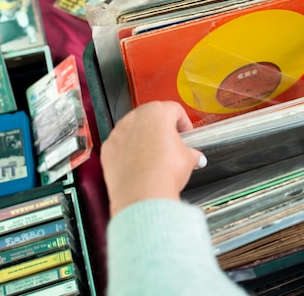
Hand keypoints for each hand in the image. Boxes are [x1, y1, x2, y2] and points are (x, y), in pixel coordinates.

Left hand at [100, 101, 206, 217]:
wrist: (142, 195)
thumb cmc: (164, 173)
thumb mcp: (188, 159)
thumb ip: (192, 153)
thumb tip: (195, 157)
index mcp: (158, 113)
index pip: (174, 109)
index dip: (184, 122)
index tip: (186, 133)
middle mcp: (135, 118)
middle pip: (152, 115)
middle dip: (162, 128)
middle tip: (171, 143)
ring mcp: (119, 132)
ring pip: (134, 129)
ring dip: (144, 138)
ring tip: (154, 156)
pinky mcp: (108, 148)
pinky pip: (121, 144)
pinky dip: (128, 151)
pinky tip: (139, 164)